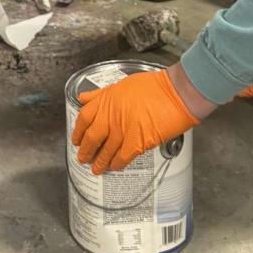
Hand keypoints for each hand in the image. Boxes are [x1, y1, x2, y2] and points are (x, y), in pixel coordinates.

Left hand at [71, 68, 199, 173]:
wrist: (175, 93)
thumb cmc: (155, 86)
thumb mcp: (123, 84)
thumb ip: (102, 94)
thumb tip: (86, 98)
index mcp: (107, 99)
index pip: (84, 118)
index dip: (78, 131)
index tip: (76, 139)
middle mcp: (111, 115)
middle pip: (92, 138)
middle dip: (86, 151)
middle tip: (83, 158)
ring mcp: (122, 129)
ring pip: (105, 151)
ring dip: (100, 162)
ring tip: (97, 168)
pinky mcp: (136, 142)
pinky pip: (122, 157)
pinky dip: (116, 164)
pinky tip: (115, 167)